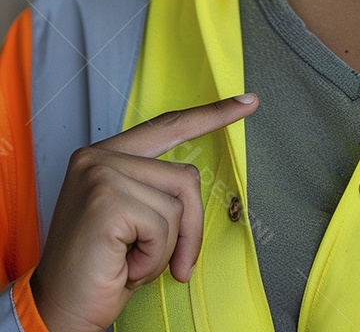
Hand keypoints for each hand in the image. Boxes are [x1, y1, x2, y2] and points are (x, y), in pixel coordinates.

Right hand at [30, 94, 258, 331]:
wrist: (59, 312)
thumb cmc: (98, 271)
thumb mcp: (134, 220)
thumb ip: (157, 192)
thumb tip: (193, 185)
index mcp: (104, 156)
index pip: (167, 126)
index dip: (211, 115)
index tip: (247, 102)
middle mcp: (98, 157)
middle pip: (185, 177)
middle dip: (190, 228)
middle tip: (177, 266)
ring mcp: (101, 174)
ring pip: (178, 205)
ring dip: (166, 248)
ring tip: (131, 262)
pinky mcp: (108, 201)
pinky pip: (165, 227)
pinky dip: (154, 258)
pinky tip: (124, 266)